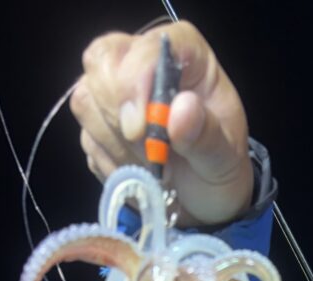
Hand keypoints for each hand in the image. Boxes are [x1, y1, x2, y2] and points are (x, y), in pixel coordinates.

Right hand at [70, 22, 253, 226]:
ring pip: (86, 102)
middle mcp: (143, 62)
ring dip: (116, 145)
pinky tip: (139, 174)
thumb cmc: (221, 168)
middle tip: (148, 153)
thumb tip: (181, 110)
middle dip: (116, 114)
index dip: (134, 83)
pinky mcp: (99, 124)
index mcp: (183, 54)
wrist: (206, 200)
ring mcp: (115, 91)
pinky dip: (111, 164)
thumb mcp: (226, 158)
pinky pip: (87, 138)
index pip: (144, 48)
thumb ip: (206, 135)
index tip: (138, 129)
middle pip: (101, 62)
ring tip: (153, 167)